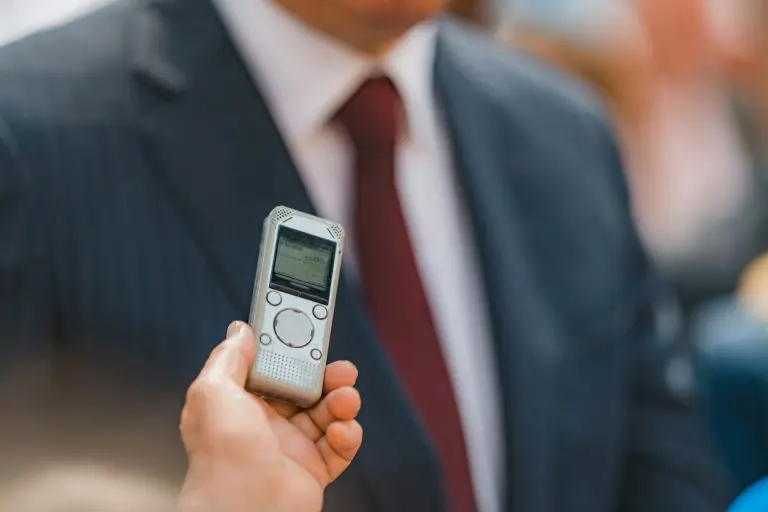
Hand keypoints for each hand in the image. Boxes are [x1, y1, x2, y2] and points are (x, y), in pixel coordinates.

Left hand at [178, 321, 362, 511]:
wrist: (246, 509)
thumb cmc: (223, 456)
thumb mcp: (213, 391)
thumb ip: (229, 357)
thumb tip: (240, 331)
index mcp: (241, 403)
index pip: (273, 368)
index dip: (292, 352)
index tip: (308, 337)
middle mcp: (266, 424)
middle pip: (306, 388)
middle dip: (327, 376)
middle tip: (341, 369)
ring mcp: (291, 447)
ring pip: (328, 414)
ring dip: (343, 402)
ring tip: (346, 399)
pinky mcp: (312, 470)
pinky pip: (340, 446)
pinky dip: (348, 435)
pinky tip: (341, 431)